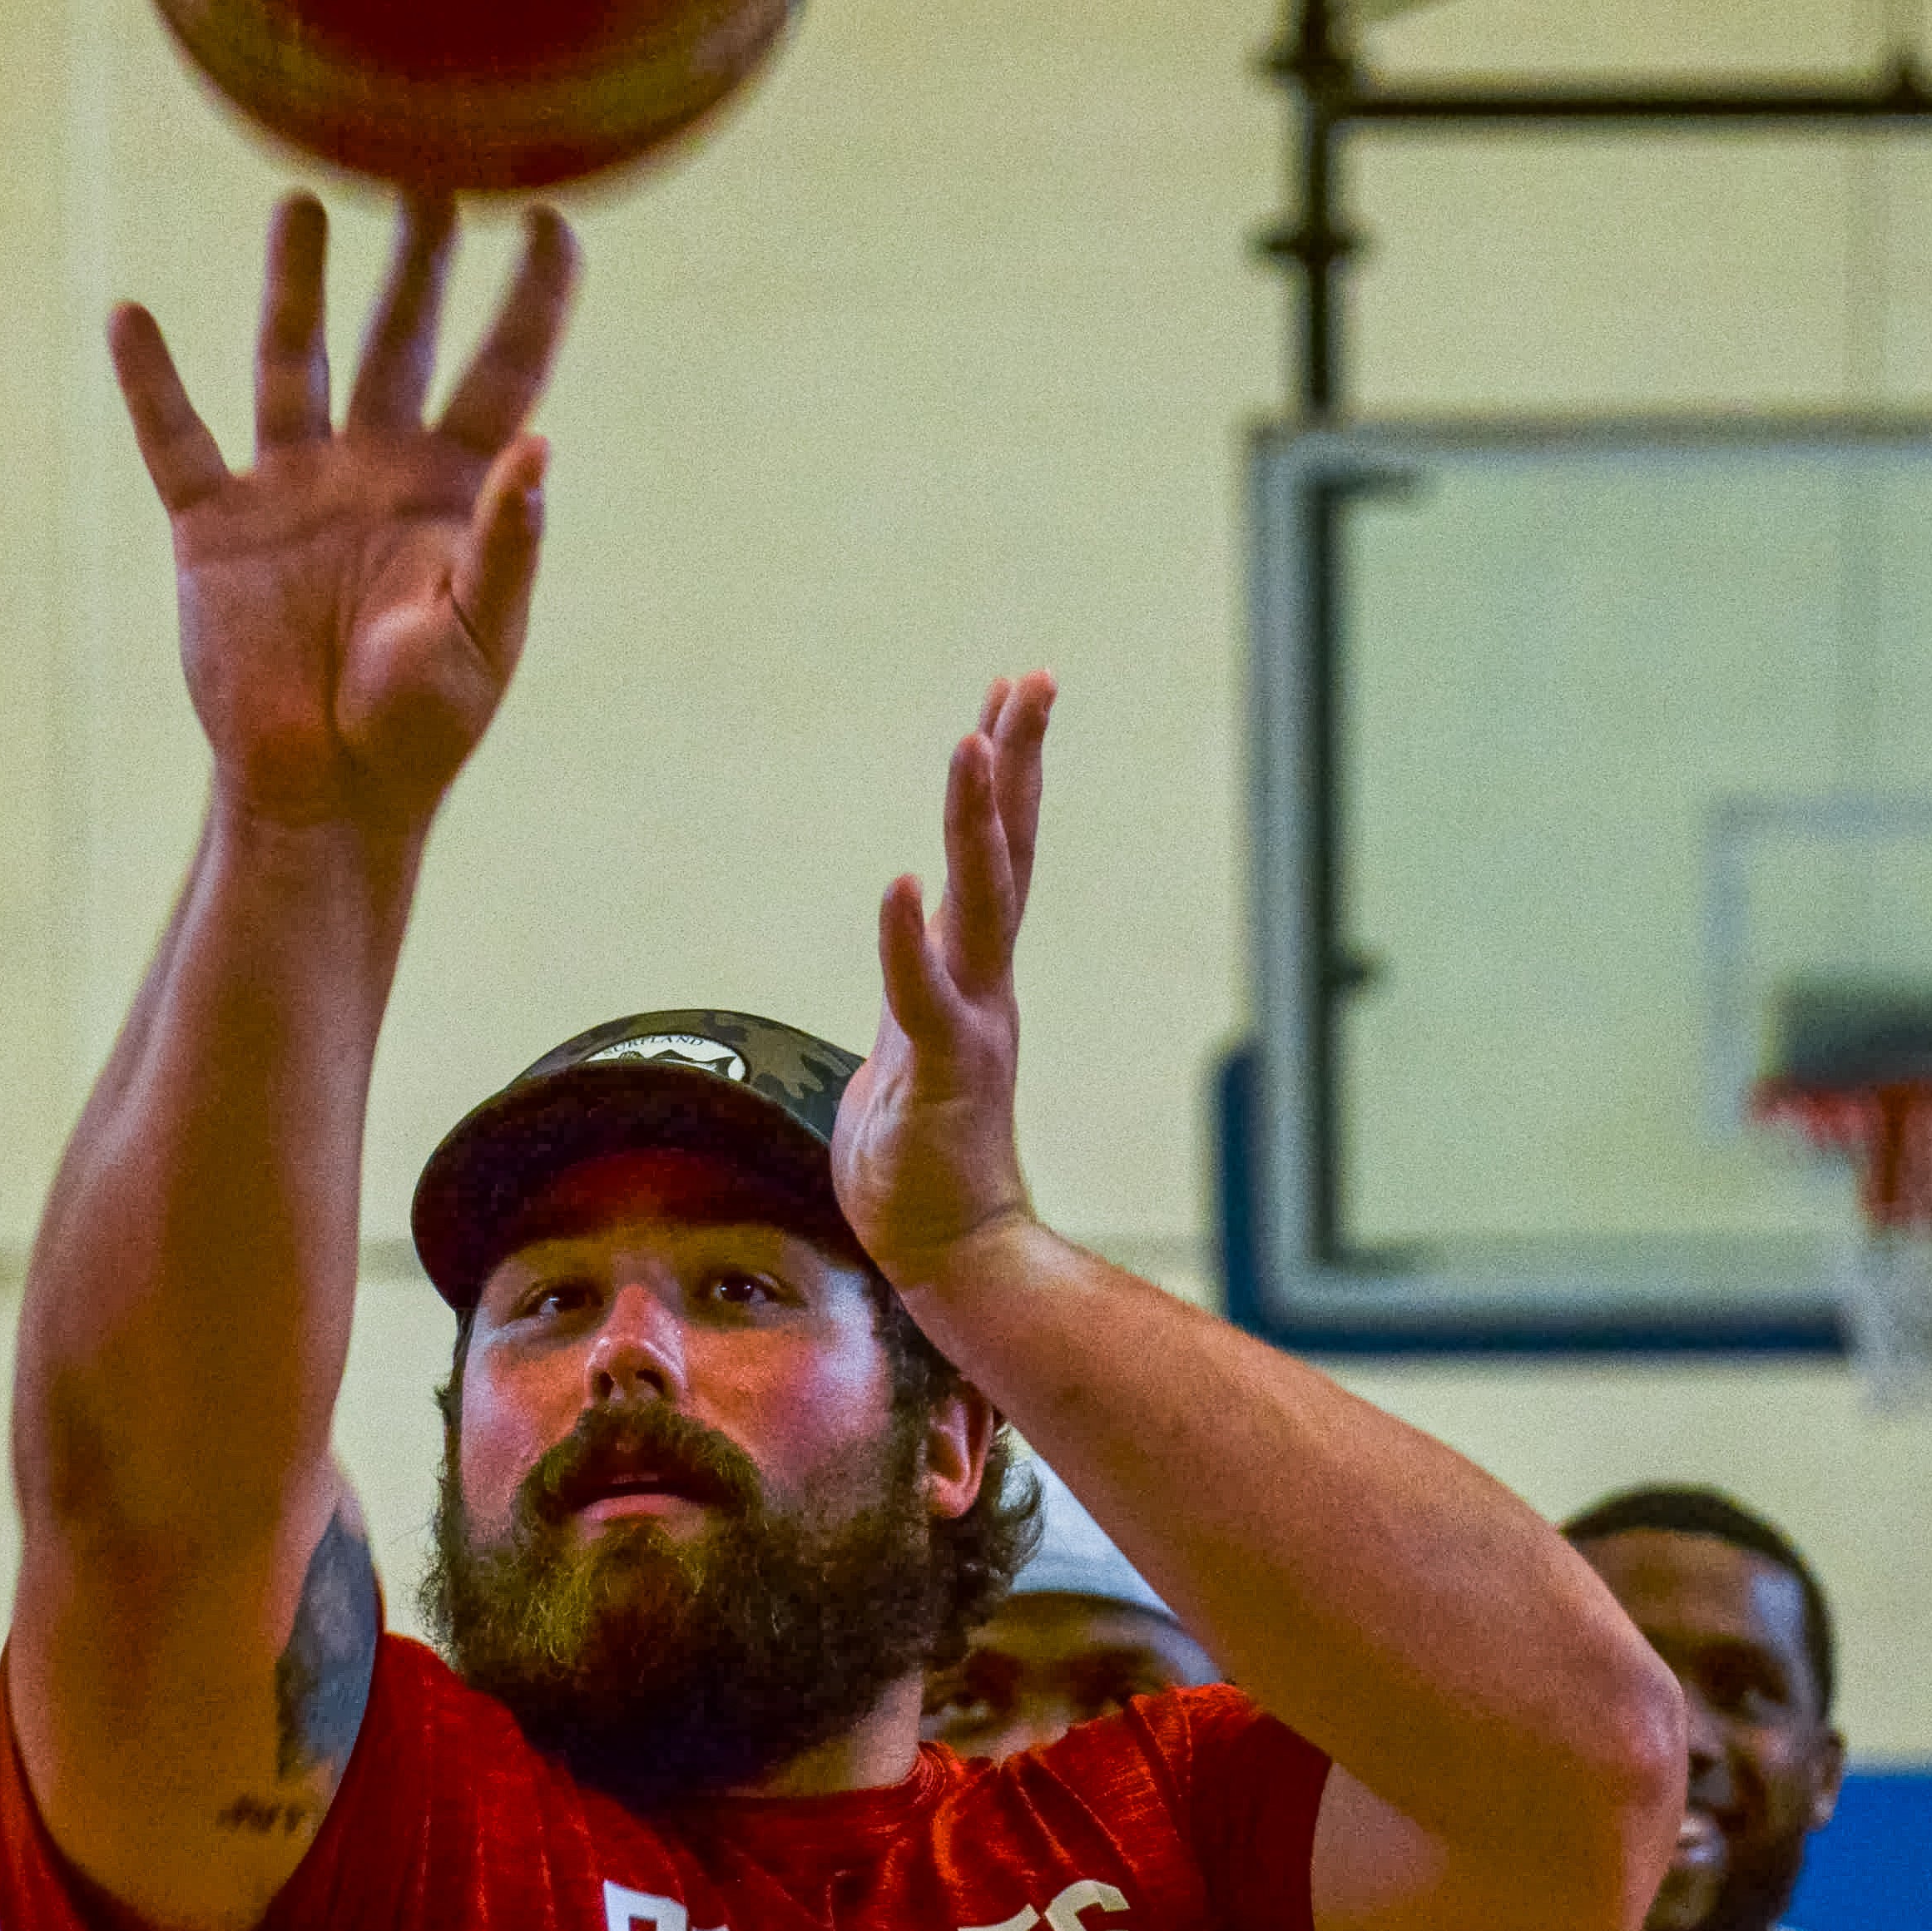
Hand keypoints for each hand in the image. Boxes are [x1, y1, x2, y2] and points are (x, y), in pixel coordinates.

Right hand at [113, 192, 577, 833]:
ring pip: (291, 359)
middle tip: (431, 168)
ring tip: (299, 202)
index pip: (508, 367)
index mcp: (453, 488)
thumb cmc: (421, 730)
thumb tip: (543, 448)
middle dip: (417, 254)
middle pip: (401, 334)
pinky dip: (150, 380)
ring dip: (294, 283)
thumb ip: (508, 545)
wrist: (322, 793)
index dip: (532, 295)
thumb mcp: (479, 640)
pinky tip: (129, 314)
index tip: (551, 214)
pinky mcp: (214, 528)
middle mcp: (374, 467)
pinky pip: (175, 438)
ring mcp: (291, 489)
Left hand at [835, 674, 1054, 1290]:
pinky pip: (920, 997)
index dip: (1007, 775)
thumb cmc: (921, 1158)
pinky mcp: (939, 1075)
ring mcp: (967, 1024)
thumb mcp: (917, 1046)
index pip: (1000, 856)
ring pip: (979, 905)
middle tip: (1032, 678)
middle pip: (1009, 852)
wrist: (949, 1252)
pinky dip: (906, 942)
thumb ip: (920, 989)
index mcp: (974, 976)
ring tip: (971, 743)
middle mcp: (982, 985)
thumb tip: (912, 947)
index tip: (1012, 694)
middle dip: (1017, 761)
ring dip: (975, 824)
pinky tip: (898, 886)